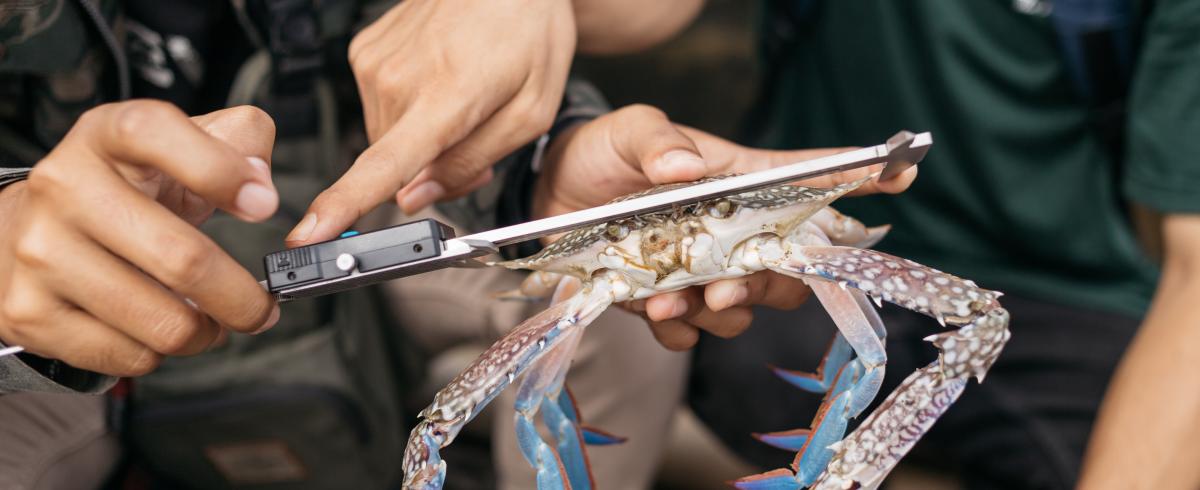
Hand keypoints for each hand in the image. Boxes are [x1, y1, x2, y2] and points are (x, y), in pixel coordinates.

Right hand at [0, 102, 280, 376]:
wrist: (30, 229)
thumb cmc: (124, 188)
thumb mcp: (178, 146)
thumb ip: (238, 140)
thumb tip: (260, 185)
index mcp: (106, 136)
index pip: (152, 133)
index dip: (217, 169)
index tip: (263, 206)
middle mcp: (65, 187)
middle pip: (182, 259)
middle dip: (242, 298)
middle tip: (261, 308)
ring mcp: (42, 252)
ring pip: (164, 323)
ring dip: (206, 334)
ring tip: (210, 321)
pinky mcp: (32, 311)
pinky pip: (129, 355)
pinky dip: (161, 353)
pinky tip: (158, 329)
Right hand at [286, 0, 575, 245]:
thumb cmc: (528, 34)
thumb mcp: (531, 114)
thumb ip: (471, 163)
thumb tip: (416, 199)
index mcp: (444, 97)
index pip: (382, 166)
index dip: (342, 206)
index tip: (306, 235)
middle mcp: (398, 79)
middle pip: (396, 164)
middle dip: (432, 166)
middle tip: (476, 133)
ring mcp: (374, 62)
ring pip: (387, 136)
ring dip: (421, 134)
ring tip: (461, 95)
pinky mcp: (364, 50)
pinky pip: (380, 105)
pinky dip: (409, 105)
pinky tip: (439, 76)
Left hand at [534, 105, 915, 349]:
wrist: (549, 197)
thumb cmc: (601, 154)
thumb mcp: (625, 133)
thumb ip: (655, 142)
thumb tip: (687, 165)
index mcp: (737, 181)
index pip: (806, 179)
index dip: (858, 178)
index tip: (902, 176)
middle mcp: (732, 230)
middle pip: (788, 266)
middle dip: (771, 283)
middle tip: (724, 288)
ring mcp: (703, 270)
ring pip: (744, 308)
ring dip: (716, 313)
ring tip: (667, 299)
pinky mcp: (667, 301)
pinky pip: (691, 334)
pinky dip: (677, 331)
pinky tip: (653, 314)